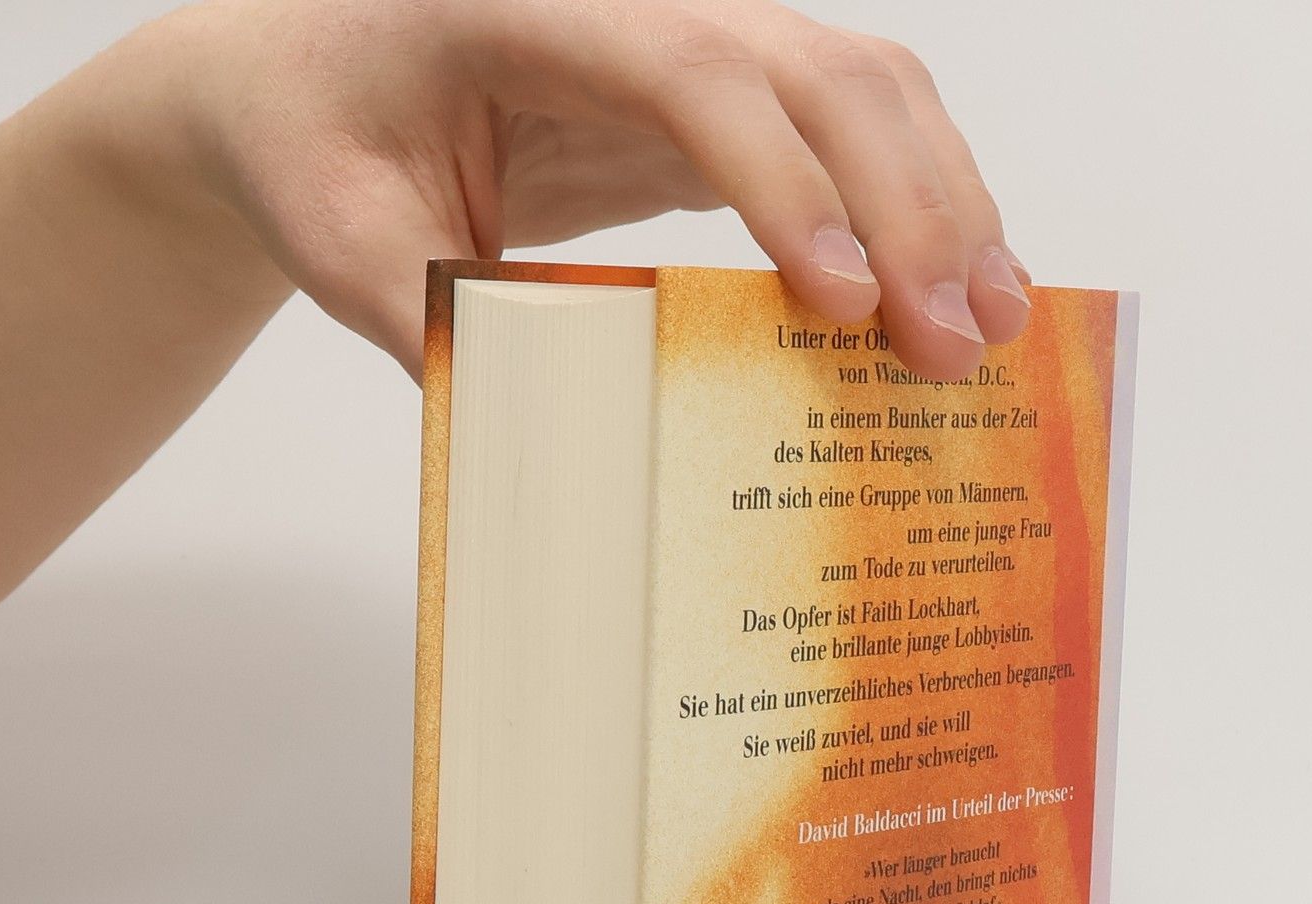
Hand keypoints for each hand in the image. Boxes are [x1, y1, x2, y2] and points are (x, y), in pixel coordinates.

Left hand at [160, 0, 1032, 378]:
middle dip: (907, 208)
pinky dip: (920, 197)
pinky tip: (958, 285)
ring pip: (866, 83)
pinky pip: (851, 122)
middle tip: (957, 348)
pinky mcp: (723, 91)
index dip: (785, 186)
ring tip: (998, 326)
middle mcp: (643, 0)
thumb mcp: (341, 241)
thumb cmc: (321, 142)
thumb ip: (429, 324)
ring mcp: (696, 35)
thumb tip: (550, 450)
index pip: (695, 77)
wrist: (314, 71)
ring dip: (946, 198)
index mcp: (538, 10)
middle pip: (822, 71)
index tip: (839, 305)